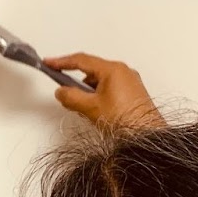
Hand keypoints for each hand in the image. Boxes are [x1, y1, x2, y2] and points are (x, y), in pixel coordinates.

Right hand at [43, 54, 164, 128]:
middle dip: (77, 83)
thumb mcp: (91, 108)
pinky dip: (100, 96)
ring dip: (89, 92)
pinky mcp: (133, 93)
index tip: (49, 63)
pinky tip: (97, 112)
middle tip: (66, 94)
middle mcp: (123, 72)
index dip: (62, 62)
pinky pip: (111, 88)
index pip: (82, 60)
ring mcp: (130, 82)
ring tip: (85, 109)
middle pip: (92, 71)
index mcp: (113, 70)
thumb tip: (61, 92)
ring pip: (101, 81)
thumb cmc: (125, 120)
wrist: (147, 136)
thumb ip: (71, 97)